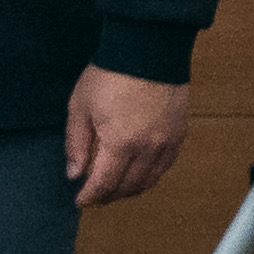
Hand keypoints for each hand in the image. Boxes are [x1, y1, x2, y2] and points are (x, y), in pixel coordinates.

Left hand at [67, 65, 190, 208]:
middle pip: (129, 186)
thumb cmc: (109, 76)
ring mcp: (167, 143)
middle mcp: (148, 149)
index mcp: (121, 144)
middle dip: (109, 196)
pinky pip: (165, 166)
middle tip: (94, 197)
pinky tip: (138, 175)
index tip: (80, 201)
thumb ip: (77, 144)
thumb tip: (74, 173)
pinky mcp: (179, 135)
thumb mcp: (80, 108)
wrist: (147, 52)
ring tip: (113, 190)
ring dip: (130, 190)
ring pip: (150, 180)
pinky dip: (150, 176)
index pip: (104, 183)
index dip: (90, 196)